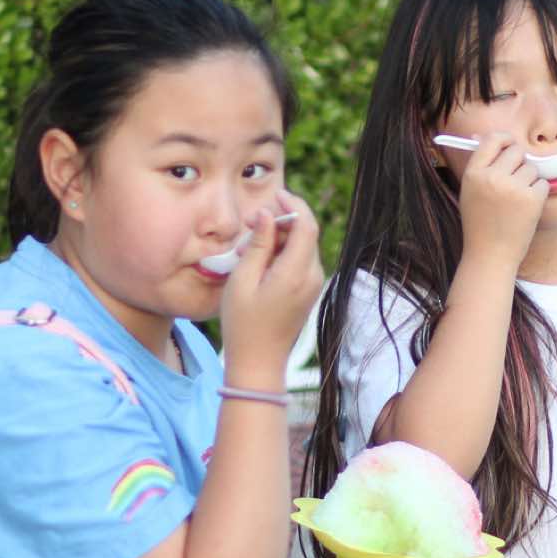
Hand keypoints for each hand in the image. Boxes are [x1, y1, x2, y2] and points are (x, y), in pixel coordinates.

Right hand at [220, 191, 323, 383]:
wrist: (259, 362)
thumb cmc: (244, 323)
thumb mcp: (243, 279)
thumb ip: (258, 244)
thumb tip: (267, 215)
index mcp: (296, 273)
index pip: (307, 225)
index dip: (293, 204)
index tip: (275, 195)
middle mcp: (312, 277)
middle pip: (306, 233)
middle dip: (282, 221)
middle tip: (252, 225)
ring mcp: (313, 285)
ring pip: (303, 246)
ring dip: (281, 238)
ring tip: (250, 248)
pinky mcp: (309, 291)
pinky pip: (300, 261)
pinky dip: (284, 253)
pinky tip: (260, 261)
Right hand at [451, 132, 549, 272]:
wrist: (490, 255)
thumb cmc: (480, 223)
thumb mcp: (470, 191)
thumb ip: (479, 165)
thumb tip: (482, 137)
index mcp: (474, 173)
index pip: (493, 139)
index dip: (505, 140)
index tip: (509, 147)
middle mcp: (492, 177)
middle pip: (516, 151)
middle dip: (520, 162)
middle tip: (515, 181)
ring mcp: (513, 187)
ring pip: (531, 168)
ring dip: (529, 180)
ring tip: (517, 201)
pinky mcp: (532, 198)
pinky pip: (542, 183)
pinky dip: (538, 194)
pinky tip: (526, 210)